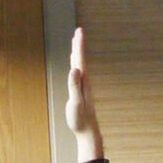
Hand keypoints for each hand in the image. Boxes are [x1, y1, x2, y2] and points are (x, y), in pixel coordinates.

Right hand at [66, 26, 98, 143]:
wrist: (88, 131)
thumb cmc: (81, 119)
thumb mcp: (76, 102)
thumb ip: (74, 86)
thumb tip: (75, 69)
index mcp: (83, 82)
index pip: (81, 60)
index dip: (79, 45)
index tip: (79, 32)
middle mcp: (85, 82)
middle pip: (81, 59)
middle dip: (79, 45)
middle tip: (78, 30)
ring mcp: (83, 86)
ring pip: (80, 65)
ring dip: (78, 52)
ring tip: (76, 42)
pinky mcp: (80, 91)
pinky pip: (78, 73)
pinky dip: (76, 64)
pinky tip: (75, 64)